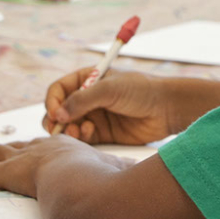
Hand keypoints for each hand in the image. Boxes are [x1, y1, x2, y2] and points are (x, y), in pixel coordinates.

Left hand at [0, 136, 119, 196]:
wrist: (80, 180)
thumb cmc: (99, 178)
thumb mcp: (113, 170)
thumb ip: (119, 170)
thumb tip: (134, 169)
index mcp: (65, 148)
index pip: (47, 145)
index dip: (39, 148)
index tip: (35, 149)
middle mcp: (40, 148)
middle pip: (19, 145)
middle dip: (9, 148)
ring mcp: (21, 159)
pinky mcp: (5, 173)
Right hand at [44, 68, 172, 144]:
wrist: (167, 109)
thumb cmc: (141, 90)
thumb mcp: (110, 89)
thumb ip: (82, 100)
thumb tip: (57, 114)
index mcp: (87, 79)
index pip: (58, 90)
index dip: (52, 101)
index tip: (54, 113)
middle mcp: (87, 98)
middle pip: (59, 110)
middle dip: (55, 120)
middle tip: (59, 128)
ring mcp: (94, 116)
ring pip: (68, 126)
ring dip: (67, 130)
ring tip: (78, 131)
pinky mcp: (102, 134)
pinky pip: (82, 138)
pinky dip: (80, 137)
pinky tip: (88, 133)